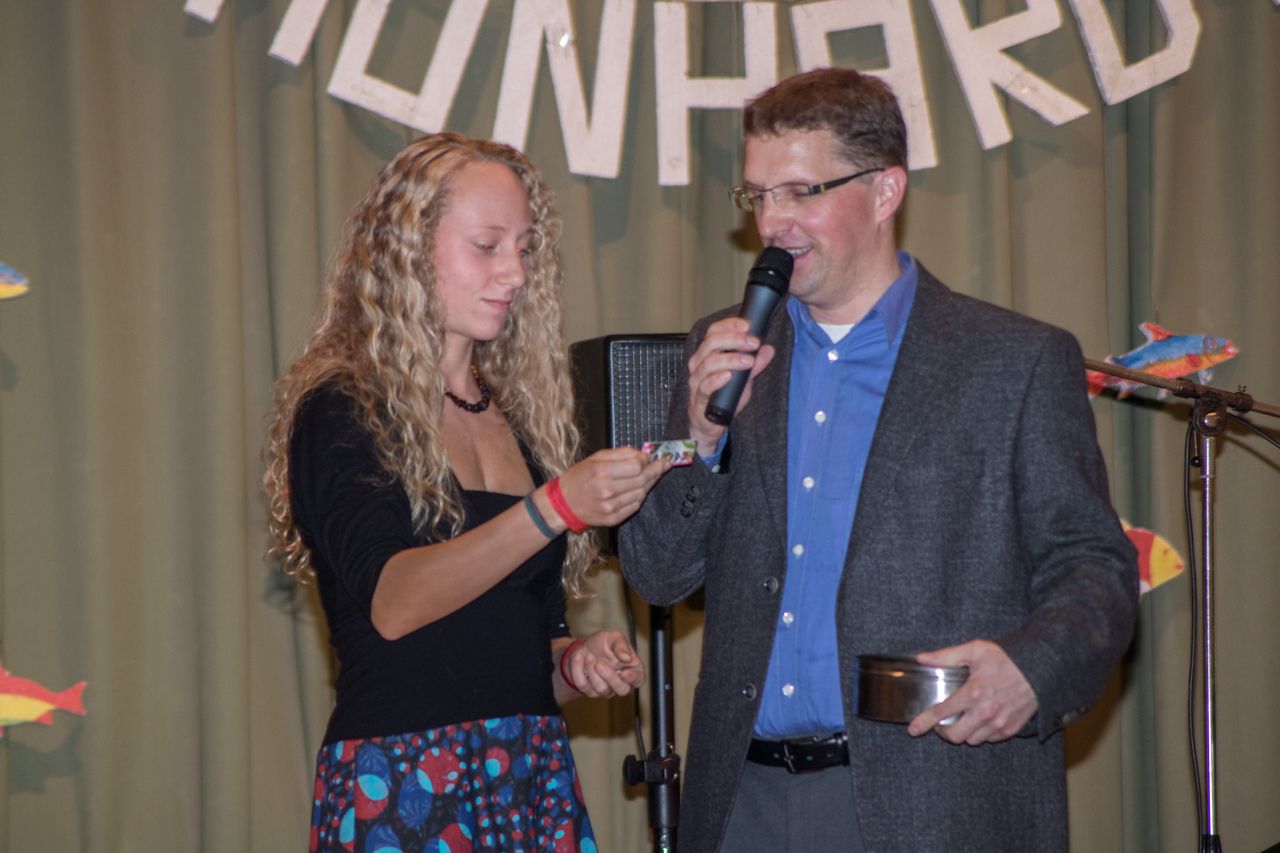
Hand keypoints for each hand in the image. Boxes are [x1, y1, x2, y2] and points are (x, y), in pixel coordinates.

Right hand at [553, 448, 670, 528]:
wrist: (564, 503)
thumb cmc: (580, 477)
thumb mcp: (596, 457)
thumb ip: (621, 453)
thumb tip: (643, 454)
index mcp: (601, 472)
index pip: (636, 466)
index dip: (645, 460)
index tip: (647, 457)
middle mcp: (606, 490)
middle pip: (642, 480)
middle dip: (655, 471)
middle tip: (663, 465)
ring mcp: (610, 507)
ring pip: (642, 493)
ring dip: (648, 484)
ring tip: (650, 476)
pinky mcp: (613, 518)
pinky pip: (635, 506)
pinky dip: (640, 496)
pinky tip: (638, 489)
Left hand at [564, 630, 645, 697]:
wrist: (584, 648)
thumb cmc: (604, 643)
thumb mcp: (614, 637)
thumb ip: (621, 645)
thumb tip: (627, 657)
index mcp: (633, 669)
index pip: (639, 680)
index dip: (633, 678)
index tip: (624, 672)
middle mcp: (621, 683)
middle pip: (622, 690)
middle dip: (610, 677)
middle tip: (599, 663)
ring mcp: (606, 690)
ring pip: (601, 688)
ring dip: (592, 670)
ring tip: (589, 655)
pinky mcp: (590, 691)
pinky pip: (584, 685)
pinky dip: (578, 669)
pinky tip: (580, 657)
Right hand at [686, 317, 775, 454]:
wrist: (708, 426)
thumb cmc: (721, 399)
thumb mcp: (742, 379)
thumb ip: (754, 365)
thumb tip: (768, 349)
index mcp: (707, 355)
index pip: (714, 332)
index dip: (729, 325)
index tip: (748, 326)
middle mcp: (699, 366)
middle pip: (711, 343)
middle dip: (734, 339)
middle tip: (753, 342)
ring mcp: (697, 383)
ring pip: (708, 363)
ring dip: (730, 359)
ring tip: (748, 360)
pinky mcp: (699, 400)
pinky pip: (705, 387)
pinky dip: (717, 380)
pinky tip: (728, 376)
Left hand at [907, 640, 1037, 744]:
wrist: (1040, 667)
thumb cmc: (1006, 658)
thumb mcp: (974, 650)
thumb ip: (946, 656)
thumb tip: (922, 658)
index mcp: (974, 693)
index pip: (941, 713)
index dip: (924, 722)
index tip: (913, 729)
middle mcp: (986, 712)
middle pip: (955, 736)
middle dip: (944, 731)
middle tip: (943, 721)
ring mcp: (1000, 723)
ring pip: (973, 740)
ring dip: (964, 732)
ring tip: (963, 717)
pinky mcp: (1011, 729)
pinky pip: (990, 739)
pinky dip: (982, 732)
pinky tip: (981, 718)